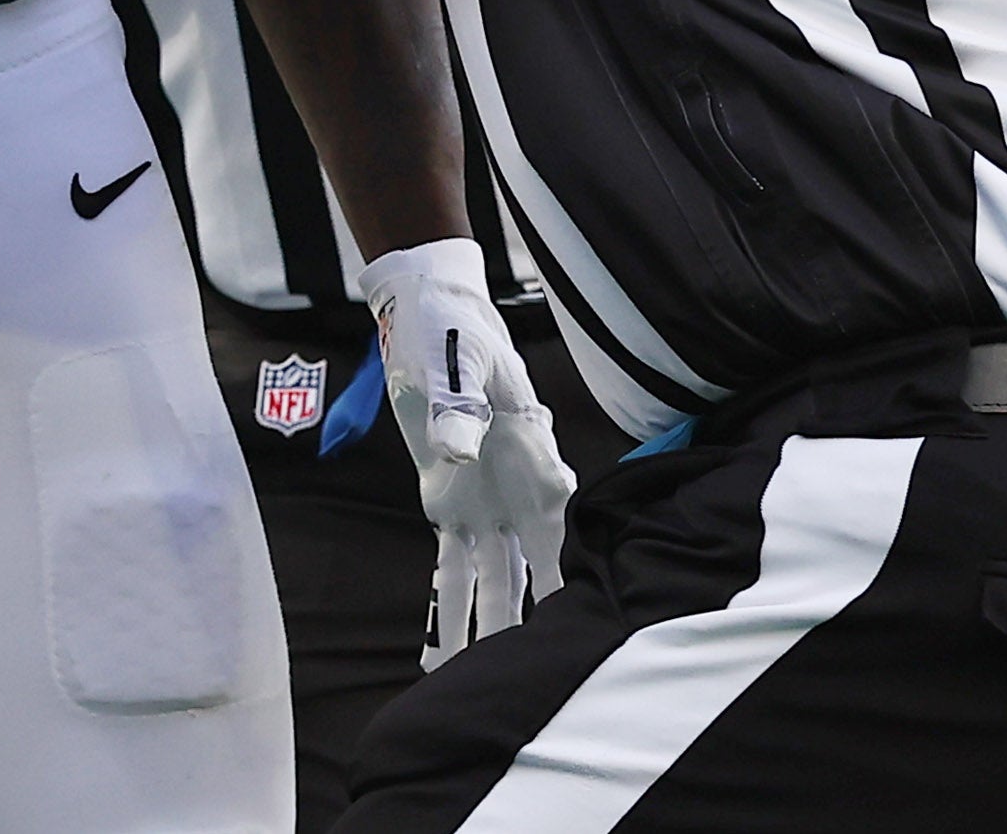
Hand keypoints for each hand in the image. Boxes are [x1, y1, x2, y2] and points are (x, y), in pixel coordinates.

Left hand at [356, 239, 576, 665]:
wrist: (431, 319)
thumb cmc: (454, 334)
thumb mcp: (456, 361)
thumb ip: (457, 409)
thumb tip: (456, 451)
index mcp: (540, 463)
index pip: (563, 535)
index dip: (569, 584)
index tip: (575, 633)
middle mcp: (524, 496)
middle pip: (535, 575)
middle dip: (535, 629)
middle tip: (532, 686)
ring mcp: (488, 506)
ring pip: (494, 583)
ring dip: (487, 631)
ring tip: (482, 686)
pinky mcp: (448, 506)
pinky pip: (449, 567)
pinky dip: (445, 609)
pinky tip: (440, 653)